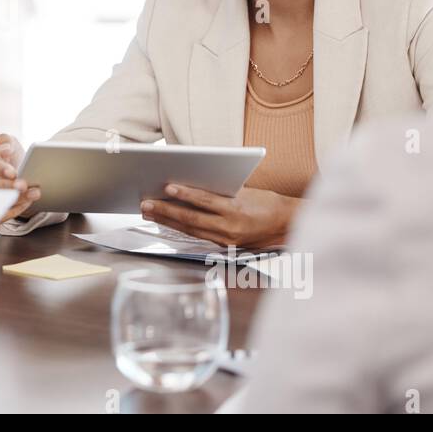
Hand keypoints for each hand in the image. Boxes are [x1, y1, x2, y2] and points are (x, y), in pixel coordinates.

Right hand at [0, 133, 38, 223]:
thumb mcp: (9, 143)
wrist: (17, 173)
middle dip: (7, 186)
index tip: (13, 172)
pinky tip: (29, 201)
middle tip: (24, 185)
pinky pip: (0, 214)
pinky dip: (16, 209)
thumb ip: (6, 141)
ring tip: (34, 193)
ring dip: (15, 199)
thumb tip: (5, 150)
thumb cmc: (11, 158)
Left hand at [140, 185, 298, 249]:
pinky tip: (167, 222)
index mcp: (236, 210)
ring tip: (149, 212)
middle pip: (192, 219)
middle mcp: (229, 227)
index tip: (167, 187)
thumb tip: (192, 185)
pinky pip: (198, 235)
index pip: (205, 201)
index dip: (185, 195)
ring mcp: (226, 239)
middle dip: (166, 211)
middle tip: (146, 204)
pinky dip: (181, 228)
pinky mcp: (225, 246)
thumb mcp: (246, 191)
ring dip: (167, 221)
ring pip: (191, 230)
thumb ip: (220, 191)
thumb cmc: (267, 203)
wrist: (286, 225)